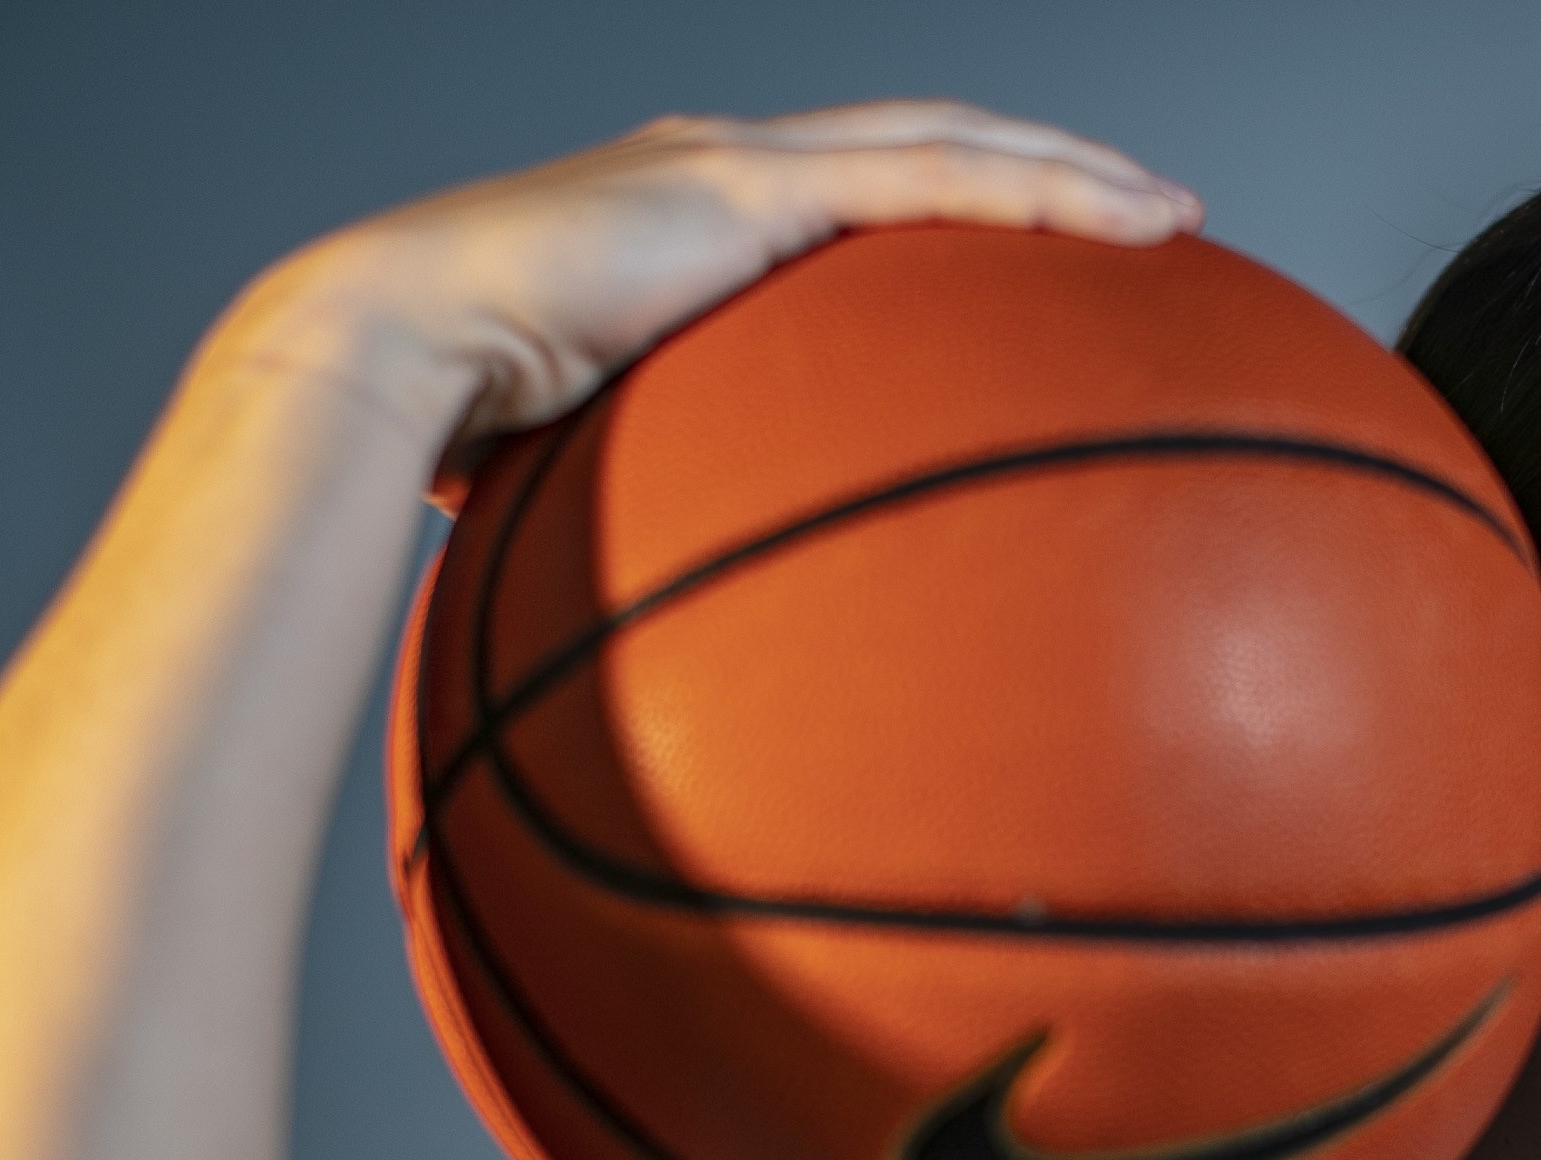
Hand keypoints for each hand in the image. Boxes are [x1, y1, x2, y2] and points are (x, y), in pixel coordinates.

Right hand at [222, 101, 1203, 476]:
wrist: (373, 363)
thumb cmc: (456, 439)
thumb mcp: (593, 470)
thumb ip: (664, 510)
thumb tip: (704, 635)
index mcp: (694, 226)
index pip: (855, 201)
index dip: (955, 213)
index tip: (1039, 266)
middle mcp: (722, 172)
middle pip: (922, 149)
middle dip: (1040, 170)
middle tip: (1147, 217)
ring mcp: (733, 166)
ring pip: (946, 143)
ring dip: (1067, 170)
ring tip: (1166, 212)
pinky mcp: (742, 187)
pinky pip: (930, 181)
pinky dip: (1036, 194)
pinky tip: (1123, 219)